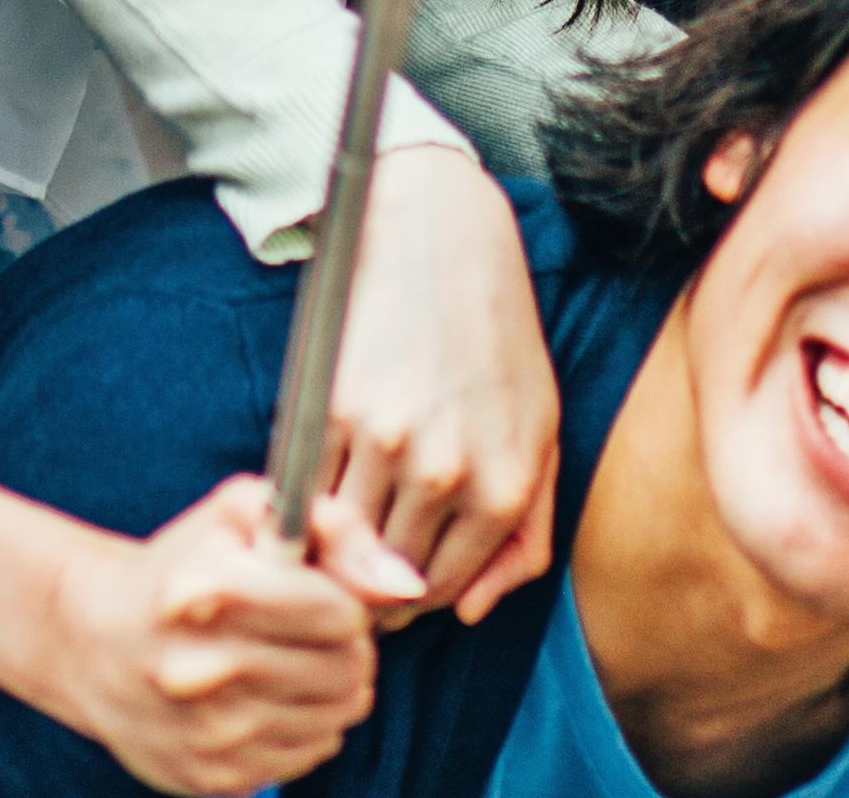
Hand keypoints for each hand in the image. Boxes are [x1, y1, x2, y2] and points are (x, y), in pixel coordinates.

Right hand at [39, 478, 411, 793]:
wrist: (93, 639)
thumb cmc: (188, 561)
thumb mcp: (249, 512)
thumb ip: (337, 529)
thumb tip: (406, 586)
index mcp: (211, 590)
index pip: (340, 613)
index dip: (349, 599)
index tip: (329, 592)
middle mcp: (202, 669)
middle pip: (345, 669)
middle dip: (351, 645)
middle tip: (327, 631)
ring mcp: (204, 732)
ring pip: (335, 716)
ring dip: (337, 687)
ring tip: (305, 661)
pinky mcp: (207, 777)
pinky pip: (306, 756)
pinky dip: (309, 726)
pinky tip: (279, 697)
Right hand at [317, 139, 559, 621]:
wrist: (442, 235)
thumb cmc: (497, 340)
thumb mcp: (541, 432)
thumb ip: (523, 538)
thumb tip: (466, 614)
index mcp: (504, 486)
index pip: (441, 594)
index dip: (413, 599)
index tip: (397, 582)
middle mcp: (447, 474)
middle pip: (385, 581)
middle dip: (371, 582)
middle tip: (361, 558)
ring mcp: (386, 442)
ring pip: (341, 548)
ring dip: (333, 550)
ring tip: (339, 526)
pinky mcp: (333, 412)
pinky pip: (307, 498)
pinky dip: (307, 505)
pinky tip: (322, 482)